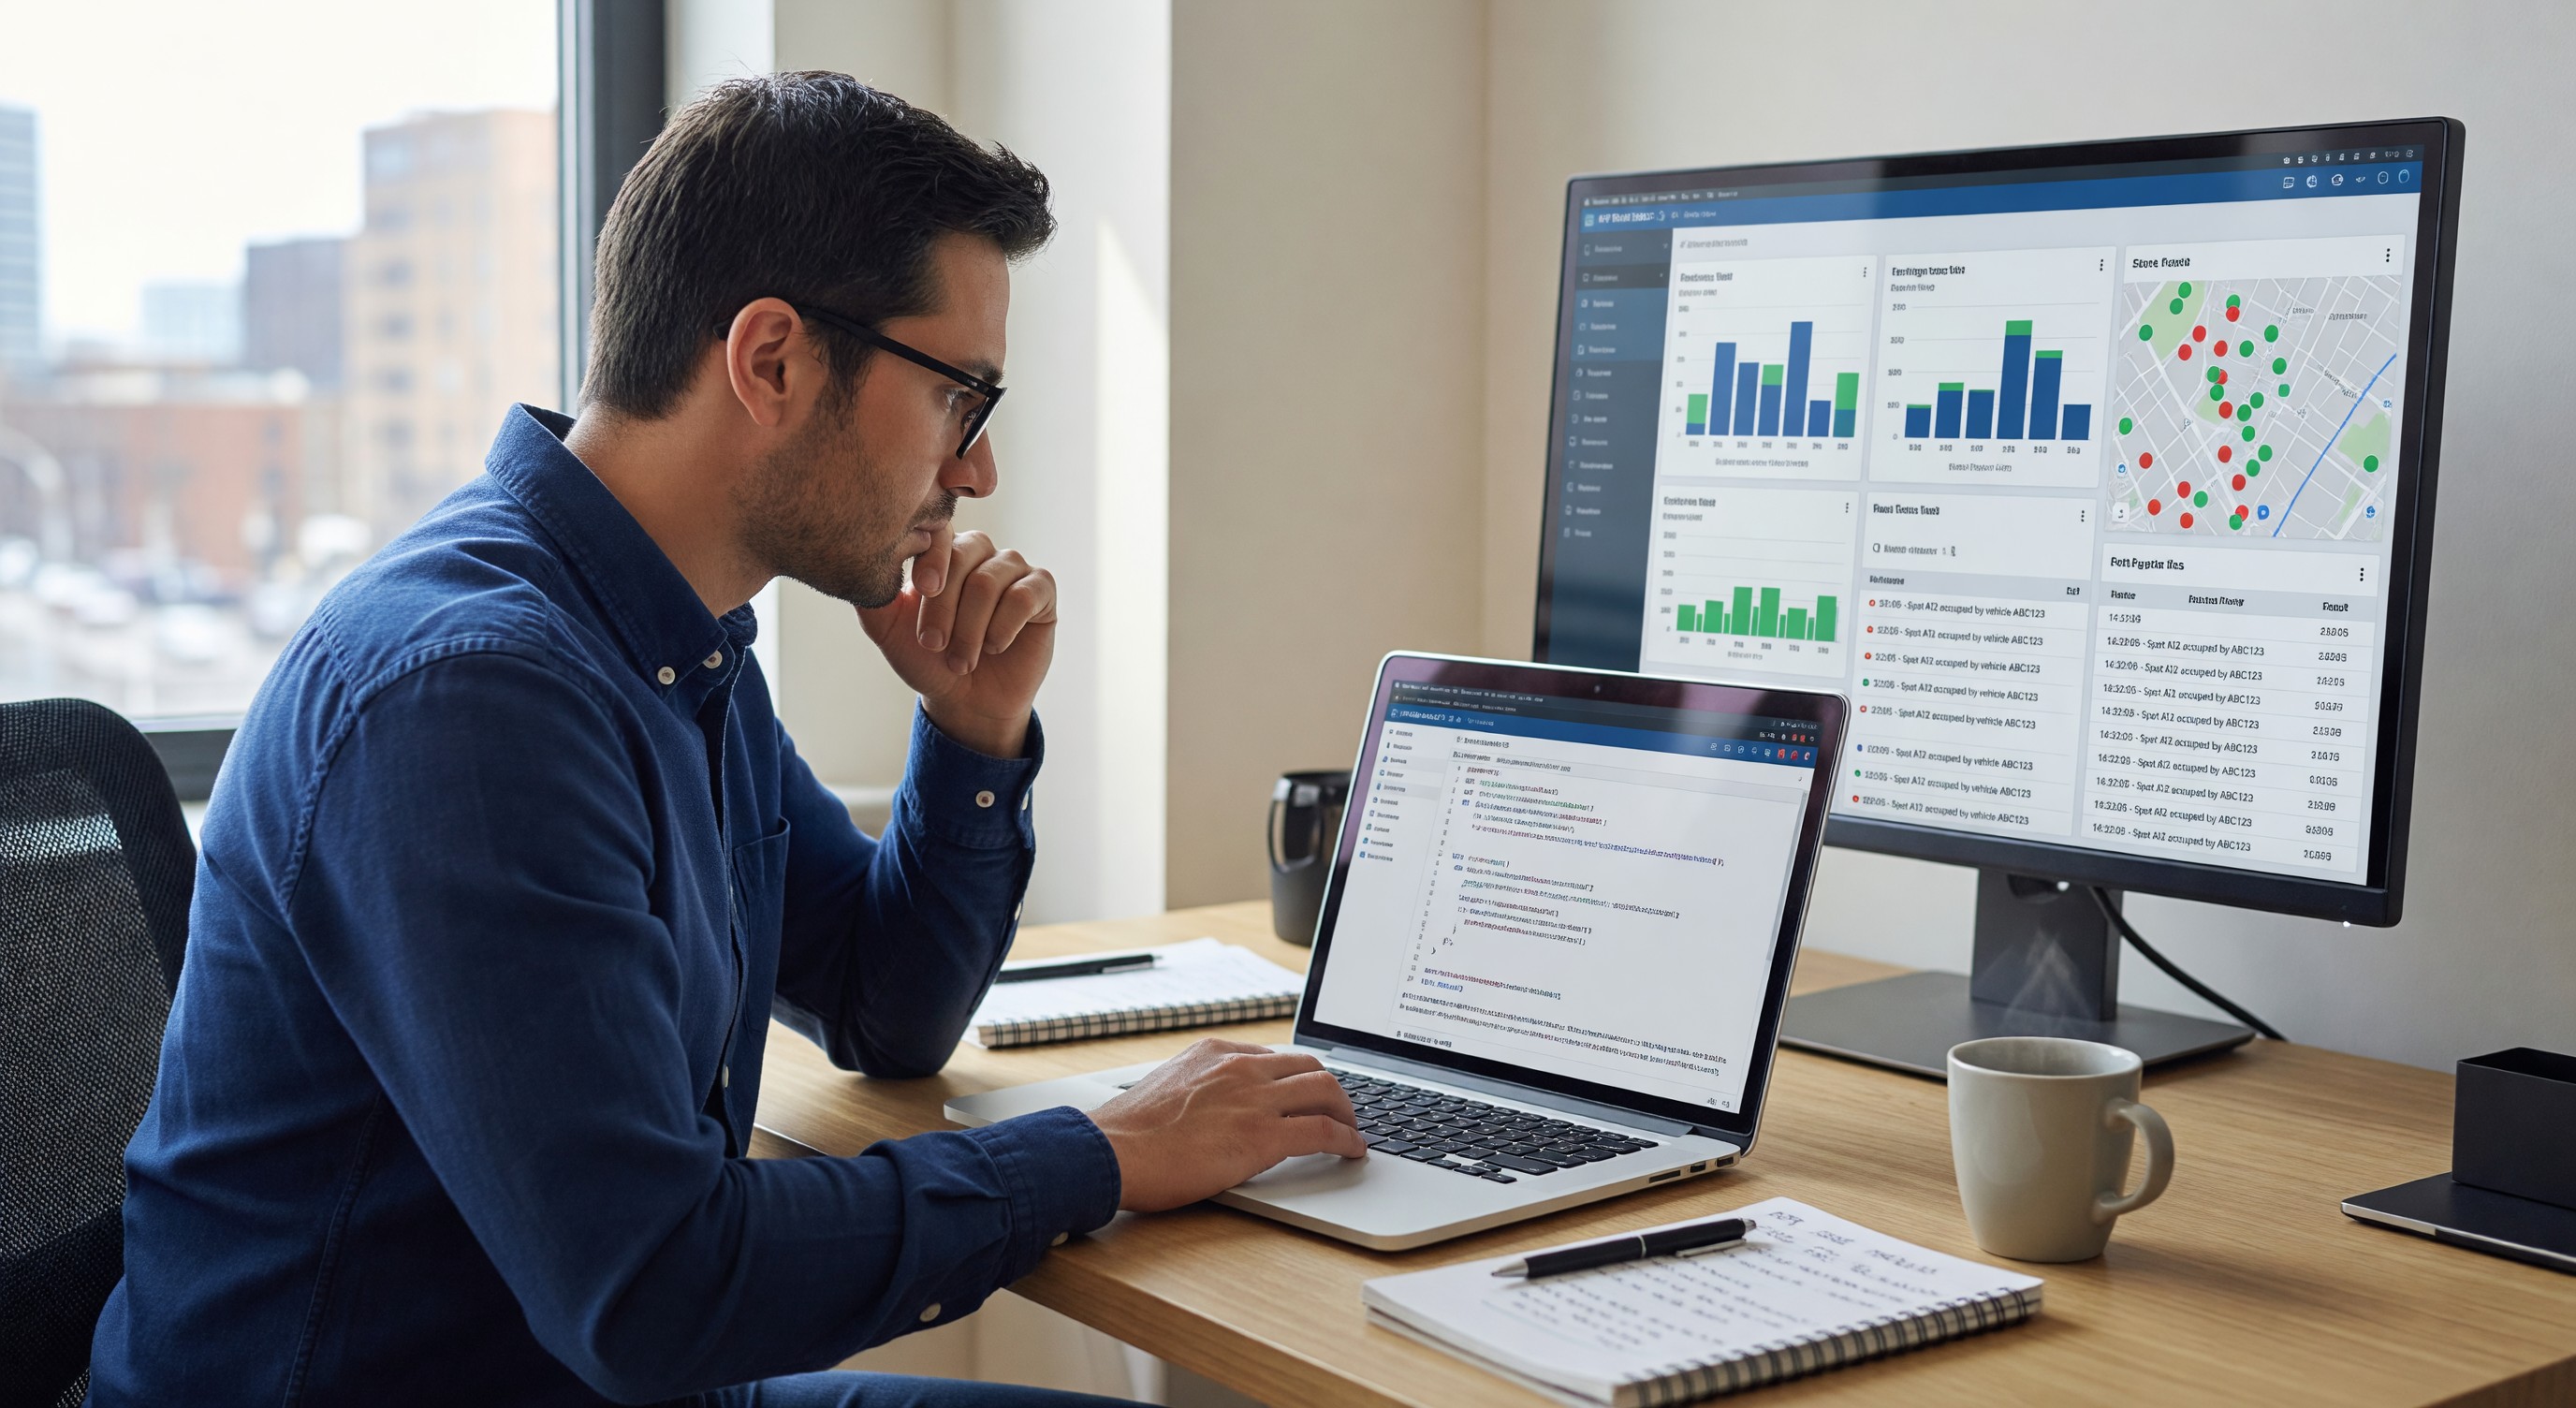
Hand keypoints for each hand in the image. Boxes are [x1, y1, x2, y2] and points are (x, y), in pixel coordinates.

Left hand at [855, 524, 1055, 757]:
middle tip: (933, 645)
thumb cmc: (927, 660)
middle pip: (964, 557)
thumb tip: (856, 564)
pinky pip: (1024, 596)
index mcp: (942, 552)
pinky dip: (1003, 627)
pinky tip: (993, 647)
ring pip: (989, 581)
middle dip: (944, 607)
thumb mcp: (888, 630)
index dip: (931, 558)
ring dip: (970, 628)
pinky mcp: (1042, 590)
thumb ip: (872, 597)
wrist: (965, 701)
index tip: (923, 590)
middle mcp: (979, 552)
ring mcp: (1013, 568)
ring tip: (961, 661)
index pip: (939, 532)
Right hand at [1088, 1038, 1367, 1211]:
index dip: (1298, 1078)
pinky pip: (1323, 1131)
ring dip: (1347, 1112)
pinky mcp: (1263, 1136)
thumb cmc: (1127, 1134)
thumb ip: (1198, 1089)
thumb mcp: (1167, 1089)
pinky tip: (1353, 1151)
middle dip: (1331, 1089)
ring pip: (1326, 1091)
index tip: (1306, 1092)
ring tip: (1353, 1130)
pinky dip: (1347, 1140)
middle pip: (1309, 1067)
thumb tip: (1212, 1108)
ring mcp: (1254, 1099)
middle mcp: (1240, 1068)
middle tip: (1340, 1111)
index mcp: (1215, 1053)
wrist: (1110, 1151)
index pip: (1275, 1057)